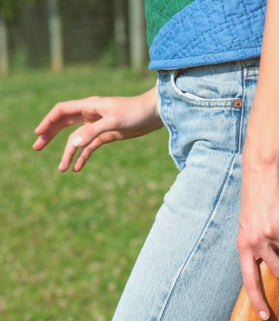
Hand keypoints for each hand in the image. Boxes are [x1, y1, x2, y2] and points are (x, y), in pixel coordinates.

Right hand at [32, 87, 162, 171]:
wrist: (154, 114)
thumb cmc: (135, 113)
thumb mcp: (114, 122)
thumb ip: (93, 131)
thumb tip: (74, 143)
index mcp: (89, 106)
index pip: (62, 112)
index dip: (48, 122)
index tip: (38, 134)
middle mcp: (90, 114)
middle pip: (64, 125)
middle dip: (50, 136)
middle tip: (37, 147)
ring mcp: (98, 125)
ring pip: (77, 139)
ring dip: (69, 153)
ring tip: (61, 169)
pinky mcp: (107, 135)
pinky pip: (91, 146)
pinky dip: (84, 156)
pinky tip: (78, 168)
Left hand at [237, 161, 278, 320]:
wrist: (261, 176)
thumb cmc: (253, 203)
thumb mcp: (247, 227)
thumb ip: (256, 247)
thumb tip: (269, 268)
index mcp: (243, 247)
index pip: (249, 280)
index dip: (257, 300)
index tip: (264, 317)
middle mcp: (257, 242)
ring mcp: (273, 233)